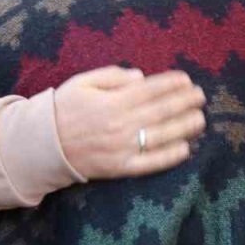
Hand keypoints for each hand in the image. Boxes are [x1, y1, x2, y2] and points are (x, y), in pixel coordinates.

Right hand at [54, 66, 205, 180]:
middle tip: (201, 97)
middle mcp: (120, 124)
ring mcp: (122, 148)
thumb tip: (141, 77)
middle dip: (184, 102)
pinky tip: (185, 149)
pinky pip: (150, 163)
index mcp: (112, 101)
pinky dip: (169, 157)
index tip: (187, 80)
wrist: (43, 144)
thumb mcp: (83, 82)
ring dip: (184, 127)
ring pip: (161, 136)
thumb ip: (112, 76)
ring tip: (200, 119)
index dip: (171, 84)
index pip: (150, 90)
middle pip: (161, 111)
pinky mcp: (120, 167)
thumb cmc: (64, 108)